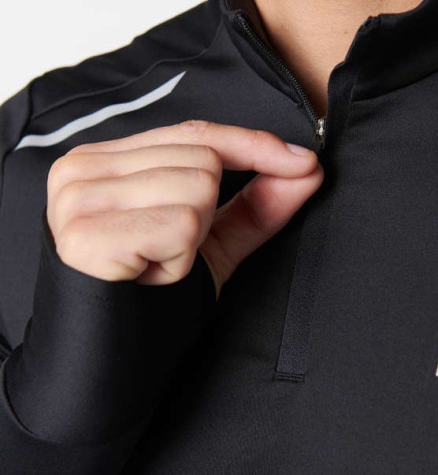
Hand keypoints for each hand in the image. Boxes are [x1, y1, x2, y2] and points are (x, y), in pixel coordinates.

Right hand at [46, 120, 323, 298]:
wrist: (108, 358)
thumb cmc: (154, 293)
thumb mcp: (210, 240)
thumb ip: (256, 202)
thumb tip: (307, 169)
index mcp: (104, 161)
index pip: (194, 133)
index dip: (252, 145)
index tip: (302, 161)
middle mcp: (81, 170)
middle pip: (202, 159)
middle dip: (206, 212)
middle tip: (166, 249)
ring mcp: (76, 200)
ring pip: (197, 187)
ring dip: (193, 238)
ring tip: (154, 262)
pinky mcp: (85, 236)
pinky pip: (180, 225)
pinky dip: (179, 259)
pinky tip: (146, 275)